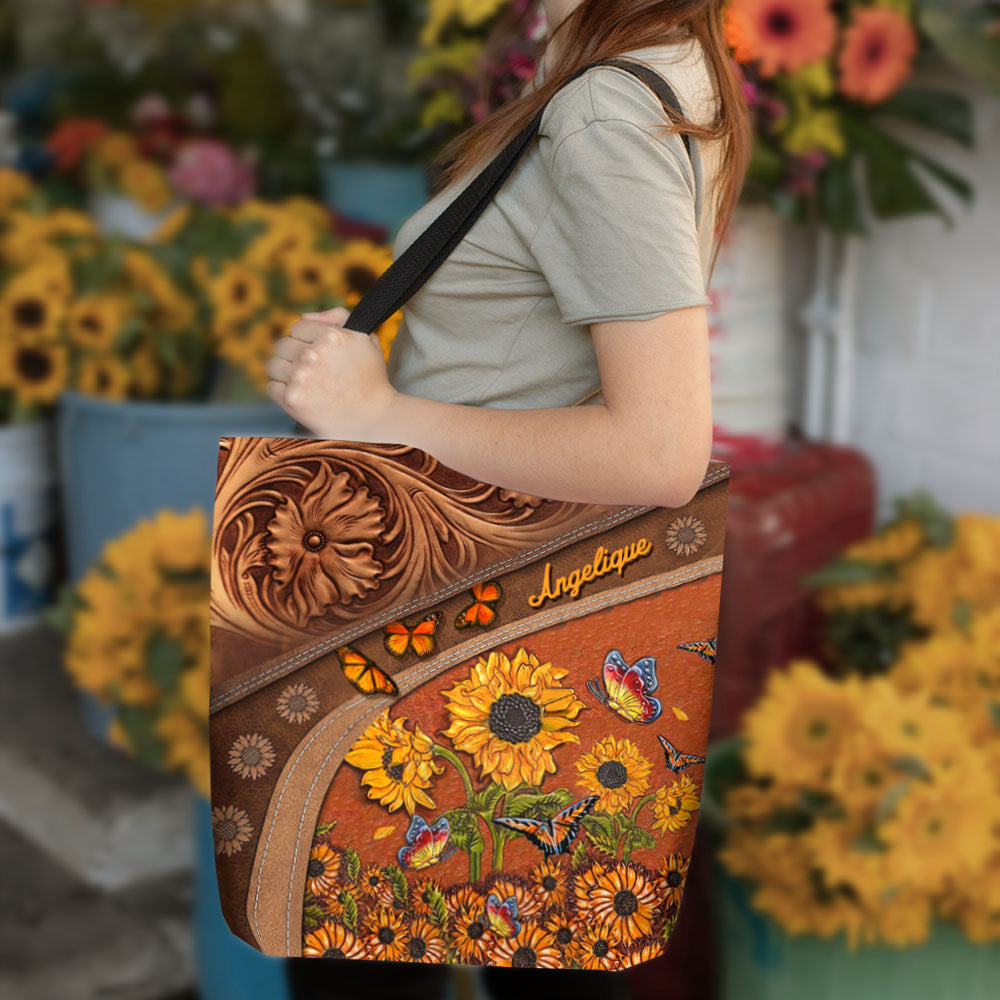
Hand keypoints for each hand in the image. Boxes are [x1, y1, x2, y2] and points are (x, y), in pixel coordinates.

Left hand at [265, 306, 400, 441]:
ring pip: (273, 365)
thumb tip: (305, 316)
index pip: (297, 328)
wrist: (374, 417)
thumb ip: (337, 317)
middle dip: (294, 356)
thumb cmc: (371, 378)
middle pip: (282, 345)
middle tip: (311, 370)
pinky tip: (301, 395)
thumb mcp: (364, 338)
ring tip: (304, 383)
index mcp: (330, 335)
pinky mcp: (292, 398)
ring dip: (285, 373)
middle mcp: (312, 354)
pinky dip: (282, 392)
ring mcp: (300, 377)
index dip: (306, 340)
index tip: (317, 354)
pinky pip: (272, 387)